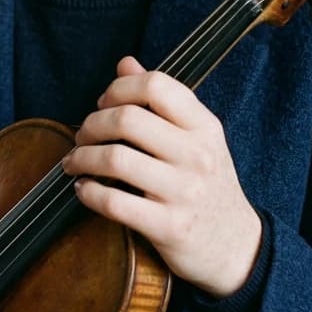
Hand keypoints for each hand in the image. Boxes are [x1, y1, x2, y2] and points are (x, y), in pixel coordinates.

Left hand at [60, 56, 261, 296]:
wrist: (237, 249)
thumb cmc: (209, 185)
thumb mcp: (197, 137)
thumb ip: (162, 100)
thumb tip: (125, 63)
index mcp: (204, 126)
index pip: (155, 85)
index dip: (119, 88)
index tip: (102, 104)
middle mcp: (197, 154)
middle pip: (127, 118)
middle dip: (92, 124)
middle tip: (82, 135)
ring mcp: (184, 192)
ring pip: (116, 159)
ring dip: (82, 157)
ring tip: (74, 162)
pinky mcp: (168, 227)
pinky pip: (114, 203)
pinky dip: (89, 192)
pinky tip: (83, 189)